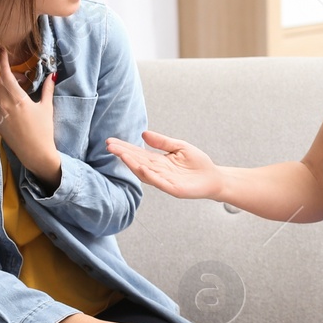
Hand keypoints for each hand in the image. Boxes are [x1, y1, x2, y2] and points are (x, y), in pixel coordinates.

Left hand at [0, 47, 57, 174]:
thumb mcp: (47, 108)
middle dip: (4, 75)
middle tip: (17, 76)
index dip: (2, 61)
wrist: (35, 153)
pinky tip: (6, 101)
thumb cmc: (43, 131)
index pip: (5, 75)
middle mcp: (4, 105)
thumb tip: (52, 75)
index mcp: (18, 100)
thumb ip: (47, 90)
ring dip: (0, 86)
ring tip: (12, 89)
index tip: (0, 51)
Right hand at [105, 130, 223, 199]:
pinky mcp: (174, 189)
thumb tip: (144, 134)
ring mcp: (164, 181)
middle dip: (123, 154)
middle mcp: (158, 172)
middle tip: (109, 146)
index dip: (125, 147)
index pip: (138, 153)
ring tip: (121, 154)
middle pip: (137, 162)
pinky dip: (150, 176)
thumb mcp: (179, 147)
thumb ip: (162, 142)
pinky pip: (160, 182)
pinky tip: (142, 168)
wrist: (213, 177)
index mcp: (158, 161)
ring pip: (145, 172)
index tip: (111, 141)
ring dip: (133, 164)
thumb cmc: (197, 163)